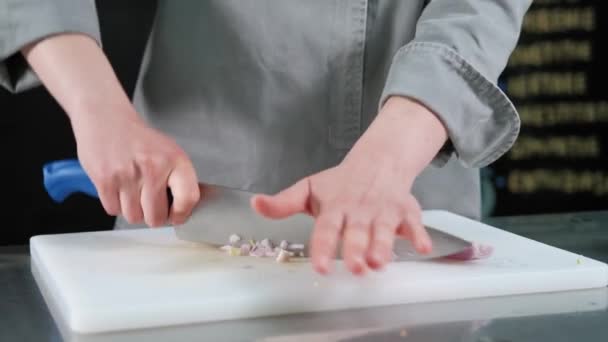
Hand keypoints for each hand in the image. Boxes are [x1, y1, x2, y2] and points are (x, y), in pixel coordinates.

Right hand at [19, 33, 199, 226]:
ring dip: (133, 211)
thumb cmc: (140, 140)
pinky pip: (113, 210)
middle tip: (150, 204)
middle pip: (156, 217)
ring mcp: (128, 175)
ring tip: (133, 192)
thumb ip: (180, 181)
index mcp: (175, 160)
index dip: (181, 214)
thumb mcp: (170, 153)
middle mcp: (153, 167)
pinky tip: (119, 188)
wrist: (107, 119)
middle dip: (153, 216)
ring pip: (133, 217)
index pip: (188, 199)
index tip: (176, 215)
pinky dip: (116, 205)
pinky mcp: (105, 179)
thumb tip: (185, 211)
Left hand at [252, 96, 447, 274]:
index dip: (322, 247)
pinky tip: (423, 247)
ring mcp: (383, 211)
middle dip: (356, 250)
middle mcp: (359, 211)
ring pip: (384, 230)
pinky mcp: (405, 211)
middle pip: (357, 233)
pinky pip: (414, 222)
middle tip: (355, 268)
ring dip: (383, 246)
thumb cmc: (341, 181)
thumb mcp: (309, 188)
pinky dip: (420, 234)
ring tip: (380, 262)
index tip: (320, 267)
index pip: (326, 228)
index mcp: (335, 207)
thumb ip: (284, 202)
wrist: (379, 159)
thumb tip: (255, 204)